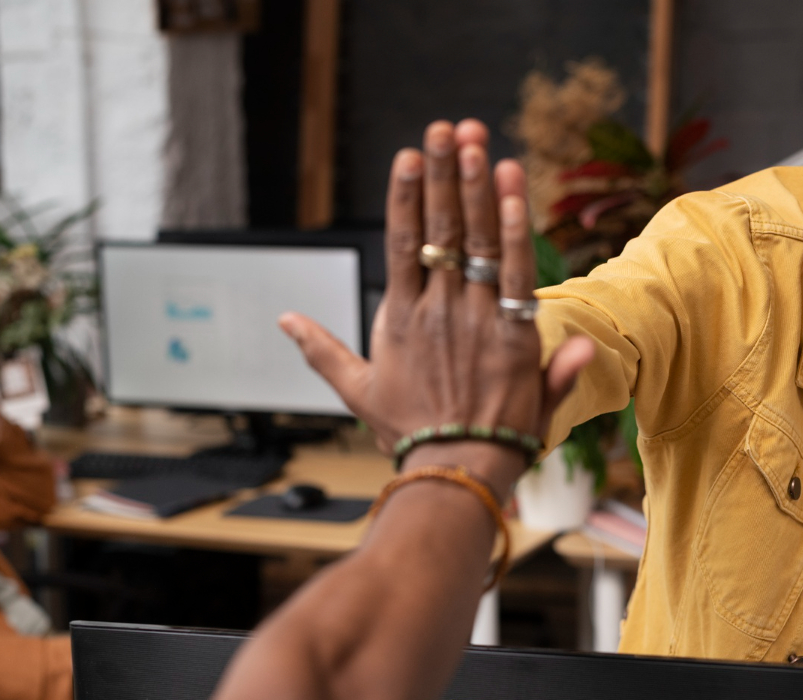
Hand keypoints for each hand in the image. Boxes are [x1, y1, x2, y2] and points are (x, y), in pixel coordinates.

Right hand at [279, 119, 592, 499]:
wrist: (455, 469)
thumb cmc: (409, 433)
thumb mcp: (358, 391)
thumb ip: (322, 350)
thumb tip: (285, 319)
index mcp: (400, 318)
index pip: (401, 242)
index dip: (407, 195)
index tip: (410, 154)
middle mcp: (437, 310)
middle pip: (440, 229)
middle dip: (444, 173)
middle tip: (447, 127)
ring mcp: (476, 319)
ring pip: (477, 241)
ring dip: (477, 187)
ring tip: (477, 140)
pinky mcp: (513, 335)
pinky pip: (517, 272)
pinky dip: (515, 229)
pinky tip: (513, 188)